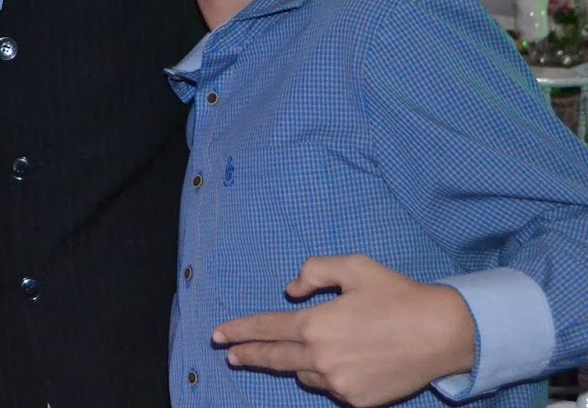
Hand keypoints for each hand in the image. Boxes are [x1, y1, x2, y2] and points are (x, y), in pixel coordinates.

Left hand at [211, 254, 474, 407]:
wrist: (442, 334)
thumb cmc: (396, 296)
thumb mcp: (353, 267)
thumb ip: (314, 272)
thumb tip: (291, 291)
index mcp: (315, 325)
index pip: (266, 329)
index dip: (239, 331)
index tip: (218, 335)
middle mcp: (322, 359)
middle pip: (274, 358)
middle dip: (248, 355)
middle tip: (231, 355)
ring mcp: (340, 384)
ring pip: (304, 374)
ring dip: (297, 363)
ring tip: (304, 351)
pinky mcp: (357, 401)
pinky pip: (330, 387)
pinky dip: (327, 375)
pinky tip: (340, 363)